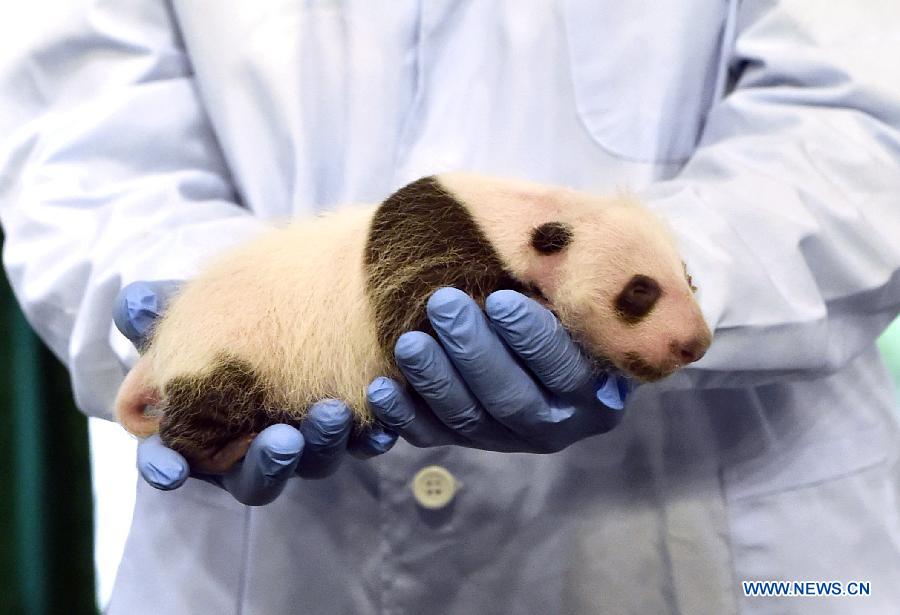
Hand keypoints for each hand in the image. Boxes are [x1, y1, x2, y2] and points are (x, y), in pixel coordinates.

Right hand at [114, 280, 396, 505]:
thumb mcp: (187, 305)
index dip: (166, 466)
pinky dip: (374, 434)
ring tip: (335, 413)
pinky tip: (383, 425)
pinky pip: (364, 443)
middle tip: (282, 440)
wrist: (293, 298)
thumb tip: (133, 304)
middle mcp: (251, 449)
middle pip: (255, 476)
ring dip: (323, 443)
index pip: (174, 461)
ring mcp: (304, 444)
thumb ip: (155, 307)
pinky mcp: (351, 431)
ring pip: (314, 461)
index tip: (168, 469)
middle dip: (268, 461)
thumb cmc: (225, 310)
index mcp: (199, 430)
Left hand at [367, 287, 629, 452]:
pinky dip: (403, 415)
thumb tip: (542, 252)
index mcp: (597, 390)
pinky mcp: (466, 440)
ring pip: (469, 420)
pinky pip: (432, 435)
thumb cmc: (559, 297)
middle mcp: (557, 424)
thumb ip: (564, 282)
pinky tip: (382, 388)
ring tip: (409, 341)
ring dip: (436, 380)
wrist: (536, 328)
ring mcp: (508, 439)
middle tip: (443, 304)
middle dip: (474, 352)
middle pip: (512, 400)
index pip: (564, 370)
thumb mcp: (574, 289)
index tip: (500, 300)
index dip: (532, 338)